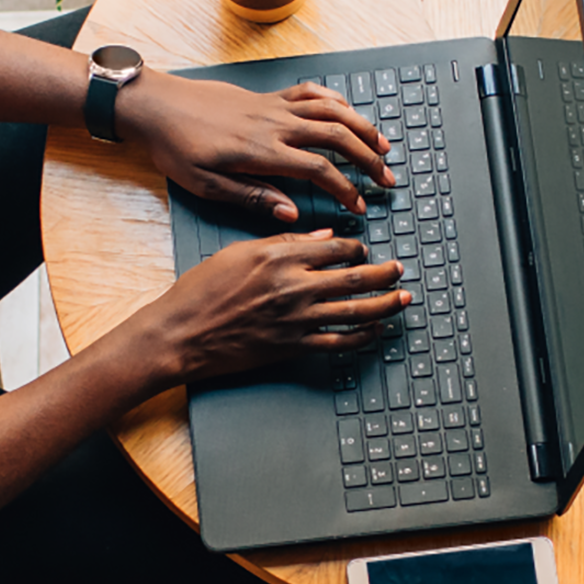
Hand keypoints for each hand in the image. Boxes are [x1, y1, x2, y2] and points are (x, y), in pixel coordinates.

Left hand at [124, 73, 390, 223]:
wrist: (157, 107)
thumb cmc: (176, 148)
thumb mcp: (207, 186)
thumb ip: (252, 198)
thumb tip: (292, 212)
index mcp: (262, 152)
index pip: (320, 170)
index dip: (346, 189)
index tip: (360, 205)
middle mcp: (275, 125)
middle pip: (337, 137)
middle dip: (368, 159)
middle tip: (386, 179)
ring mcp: (274, 106)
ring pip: (332, 110)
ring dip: (362, 127)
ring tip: (383, 146)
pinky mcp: (267, 96)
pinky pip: (312, 92)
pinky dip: (336, 100)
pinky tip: (348, 112)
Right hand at [134, 229, 410, 384]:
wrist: (180, 334)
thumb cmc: (199, 293)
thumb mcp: (237, 253)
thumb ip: (282, 243)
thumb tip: (322, 237)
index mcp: (280, 257)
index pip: (335, 247)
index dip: (355, 247)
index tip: (362, 250)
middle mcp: (294, 287)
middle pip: (355, 277)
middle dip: (385, 273)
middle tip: (399, 270)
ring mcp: (296, 320)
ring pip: (356, 310)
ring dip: (386, 304)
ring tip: (402, 298)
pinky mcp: (293, 347)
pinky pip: (339, 342)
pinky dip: (363, 337)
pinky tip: (375, 331)